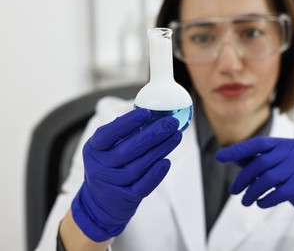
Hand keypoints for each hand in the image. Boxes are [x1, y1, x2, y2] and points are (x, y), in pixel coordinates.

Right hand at [71, 109, 181, 241]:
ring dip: (160, 149)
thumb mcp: (105, 150)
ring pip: (139, 166)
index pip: (108, 134)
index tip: (146, 113)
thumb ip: (123, 135)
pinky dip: (156, 174)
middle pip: (129, 149)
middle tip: (171, 123)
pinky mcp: (125, 199)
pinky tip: (166, 161)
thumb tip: (152, 116)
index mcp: (93, 149)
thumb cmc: (107, 168)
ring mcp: (111, 184)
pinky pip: (143, 185)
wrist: (99, 204)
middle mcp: (99, 167)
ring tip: (175, 136)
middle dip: (153, 134)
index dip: (127, 123)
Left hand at [216, 136, 293, 249]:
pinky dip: (267, 198)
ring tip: (245, 201)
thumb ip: (257, 162)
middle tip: (234, 191)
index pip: (259, 143)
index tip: (219, 157)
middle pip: (262, 162)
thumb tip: (232, 155)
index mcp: (290, 144)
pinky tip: (261, 204)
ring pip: (270, 177)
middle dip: (243, 178)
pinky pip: (282, 191)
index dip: (238, 149)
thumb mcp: (275, 173)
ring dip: (253, 191)